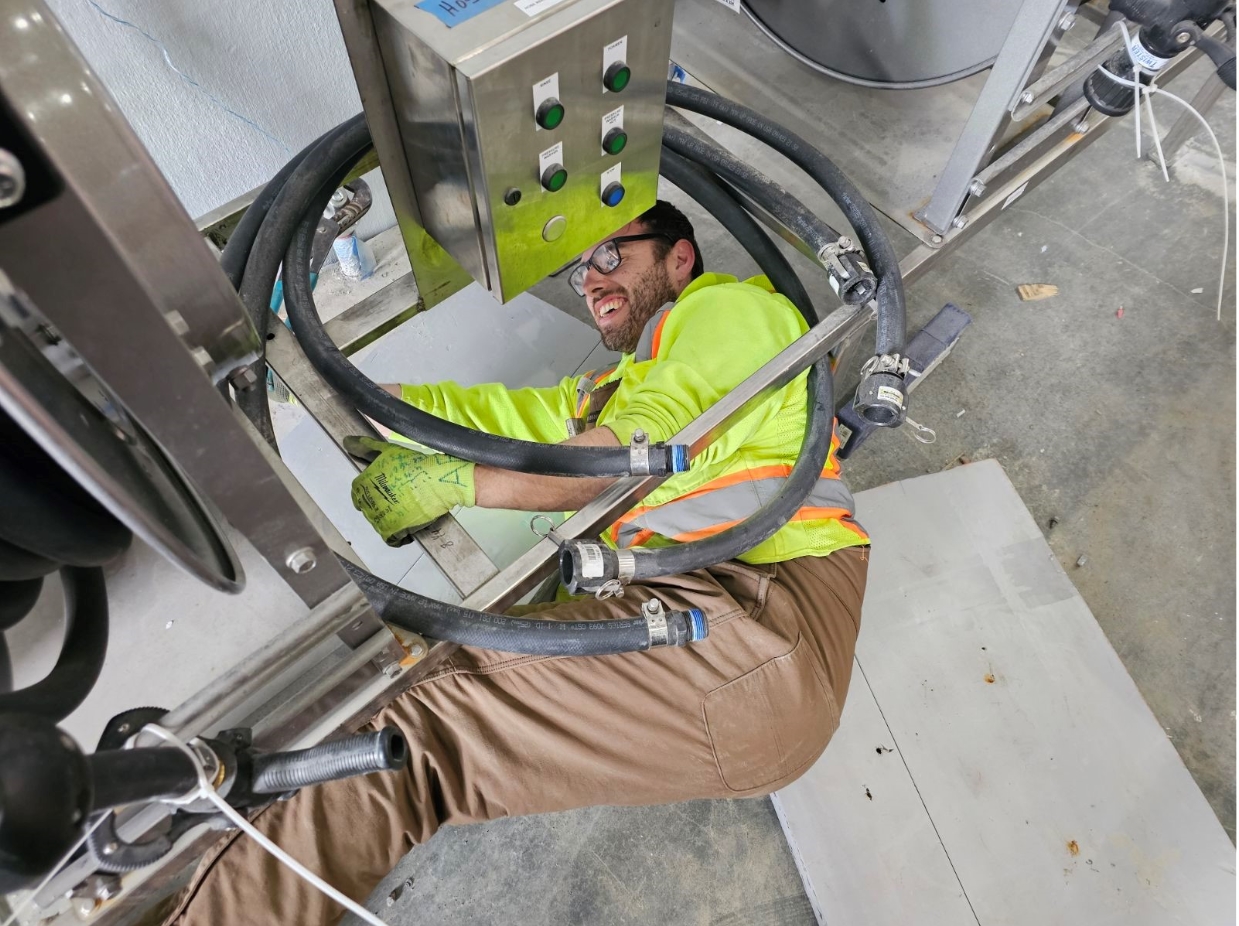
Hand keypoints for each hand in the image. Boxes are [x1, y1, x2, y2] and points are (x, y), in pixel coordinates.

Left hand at [346, 437, 474, 545]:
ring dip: (390, 520)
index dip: (372, 493)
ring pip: (378, 524)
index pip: (357, 494)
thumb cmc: (414, 464)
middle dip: (381, 506)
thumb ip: (366, 447)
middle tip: (399, 500)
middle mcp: (367, 503)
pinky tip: (408, 528)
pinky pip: (391, 539)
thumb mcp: (388, 451)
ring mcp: (379, 519)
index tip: (386, 491)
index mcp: (362, 484)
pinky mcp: (394, 531)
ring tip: (406, 511)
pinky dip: (398, 536)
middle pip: (369, 509)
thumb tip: (347, 442)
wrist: (437, 480)